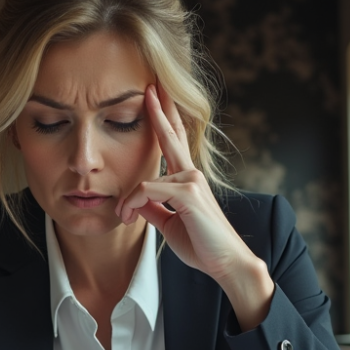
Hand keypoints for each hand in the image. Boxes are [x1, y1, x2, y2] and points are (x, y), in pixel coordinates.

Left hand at [115, 84, 274, 329]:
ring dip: (127, 202)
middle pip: (171, 134)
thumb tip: (136, 202)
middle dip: (158, 109)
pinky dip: (132, 205)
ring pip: (143, 181)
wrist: (226, 264)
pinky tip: (129, 217)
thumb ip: (153, 208)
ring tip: (123, 217)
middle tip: (149, 85)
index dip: (165, 118)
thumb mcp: (169, 224)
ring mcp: (192, 181)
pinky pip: (146, 191)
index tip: (155, 97)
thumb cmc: (202, 246)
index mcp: (188, 180)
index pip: (175, 142)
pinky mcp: (189, 193)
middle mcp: (192, 174)